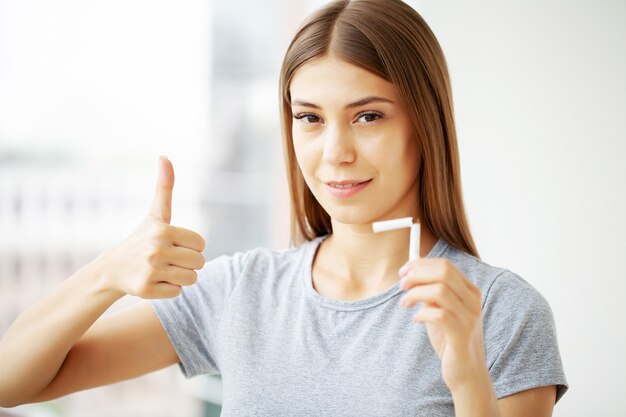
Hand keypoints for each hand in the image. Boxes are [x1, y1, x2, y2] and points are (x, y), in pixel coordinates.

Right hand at [98, 156, 205, 298]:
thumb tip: (165, 156)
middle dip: (189, 263)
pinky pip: (178, 292)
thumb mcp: (155, 213)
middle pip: (199, 263)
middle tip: (170, 259)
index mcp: (163, 230)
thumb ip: (164, 187)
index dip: (192, 246)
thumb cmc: (141, 238)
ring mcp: (151, 271)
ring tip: (164, 270)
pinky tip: (155, 281)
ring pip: (191, 279)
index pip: (201, 244)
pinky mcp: (146, 289)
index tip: (175, 244)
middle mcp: (156, 249)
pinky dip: (170, 289)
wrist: (113, 269)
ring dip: (181, 277)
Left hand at [398, 258, 487, 391]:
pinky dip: (421, 314)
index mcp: (470, 291)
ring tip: (405, 304)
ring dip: (416, 294)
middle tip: (402, 286)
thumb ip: (430, 292)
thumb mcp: (439, 310)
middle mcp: (473, 302)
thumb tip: (410, 272)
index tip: (403, 272)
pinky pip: (438, 315)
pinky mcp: (461, 335)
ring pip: (440, 291)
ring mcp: (469, 318)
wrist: (466, 372)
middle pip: (444, 273)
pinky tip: (416, 320)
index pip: (445, 266)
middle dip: (417, 275)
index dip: (420, 265)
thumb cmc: (449, 338)